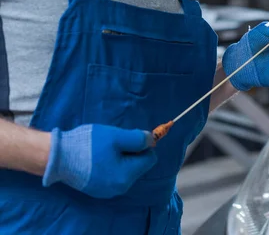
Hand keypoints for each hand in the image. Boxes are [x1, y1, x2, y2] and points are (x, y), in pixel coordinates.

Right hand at [42, 124, 156, 198]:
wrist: (56, 157)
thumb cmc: (88, 145)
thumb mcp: (117, 136)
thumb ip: (138, 139)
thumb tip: (152, 140)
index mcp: (127, 176)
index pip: (150, 158)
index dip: (143, 145)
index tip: (130, 136)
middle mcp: (120, 188)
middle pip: (138, 165)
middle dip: (131, 151)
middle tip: (114, 142)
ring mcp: (108, 190)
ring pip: (125, 169)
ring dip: (120, 157)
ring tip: (103, 149)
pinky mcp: (97, 189)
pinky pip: (113, 174)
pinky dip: (110, 164)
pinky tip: (97, 157)